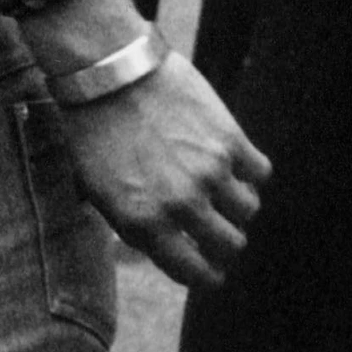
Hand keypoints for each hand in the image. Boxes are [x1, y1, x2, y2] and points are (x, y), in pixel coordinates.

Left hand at [57, 50, 267, 290]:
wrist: (106, 74)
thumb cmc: (92, 130)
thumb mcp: (96, 189)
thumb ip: (132, 222)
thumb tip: (160, 245)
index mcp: (142, 223)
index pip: (192, 272)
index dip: (207, 277)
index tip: (212, 274)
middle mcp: (180, 205)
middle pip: (230, 245)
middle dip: (226, 244)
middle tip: (221, 233)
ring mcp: (209, 174)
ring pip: (247, 211)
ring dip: (238, 205)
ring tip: (223, 190)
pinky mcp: (230, 141)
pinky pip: (260, 173)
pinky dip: (251, 172)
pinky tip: (235, 163)